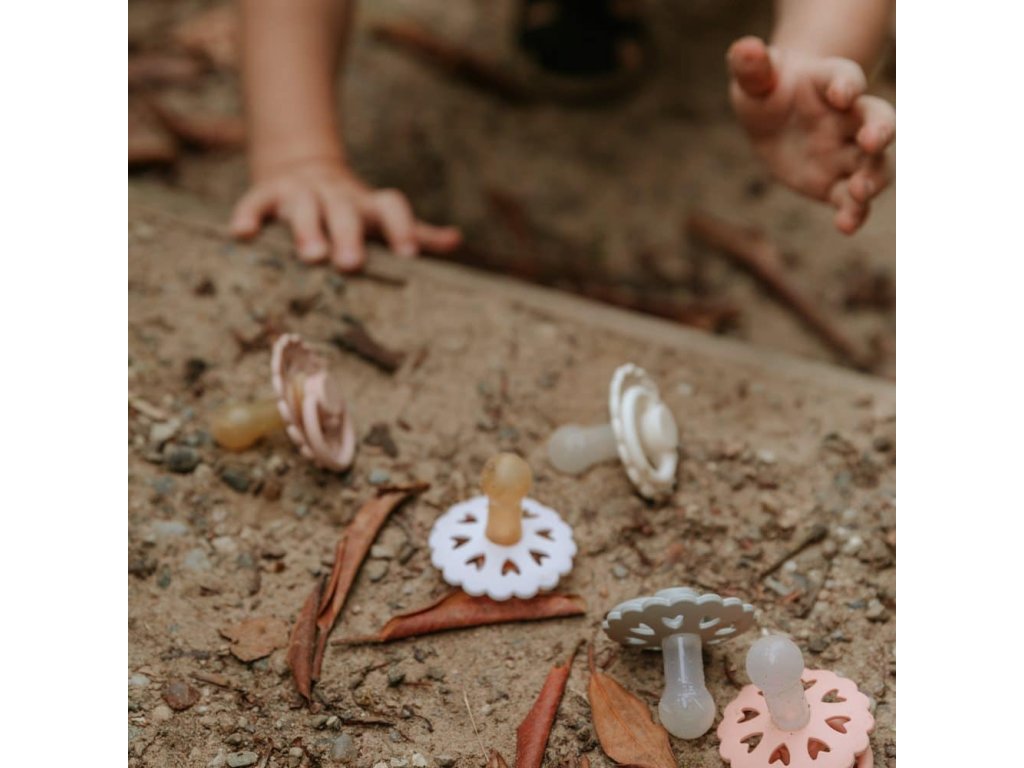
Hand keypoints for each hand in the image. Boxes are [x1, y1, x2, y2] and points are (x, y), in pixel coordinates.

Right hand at [230, 157, 461, 270]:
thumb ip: (417, 232)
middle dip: (348, 235)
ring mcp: (301, 191)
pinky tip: (242, 234)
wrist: (304, 169)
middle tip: (351, 264)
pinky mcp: (267, 193)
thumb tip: (455, 240)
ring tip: (310, 256)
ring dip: (306, 228)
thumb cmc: (352, 211)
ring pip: (304, 205)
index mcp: (368, 204)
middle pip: (345, 210)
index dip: (402, 228)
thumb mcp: (382, 219)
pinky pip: (256, 201)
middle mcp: (336, 195)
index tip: (409, 254)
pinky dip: (249, 214)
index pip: (391, 207)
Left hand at [727, 36, 894, 234]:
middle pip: (878, 120)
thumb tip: (745, 49)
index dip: (847, 84)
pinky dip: (854, 214)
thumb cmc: (767, 90)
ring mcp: (847, 153)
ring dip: (873, 179)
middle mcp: (850, 118)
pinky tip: (846, 226)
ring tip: (861, 191)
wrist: (773, 119)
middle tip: (874, 140)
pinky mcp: (837, 184)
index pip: (846, 77)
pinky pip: (852, 201)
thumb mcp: (754, 78)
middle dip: (881, 130)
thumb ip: (752, 66)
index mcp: (832, 83)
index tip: (842, 92)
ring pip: (874, 165)